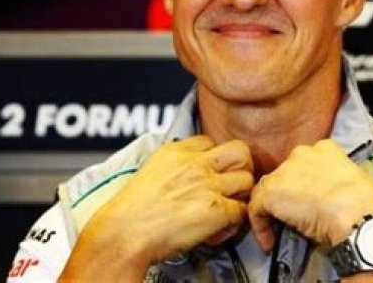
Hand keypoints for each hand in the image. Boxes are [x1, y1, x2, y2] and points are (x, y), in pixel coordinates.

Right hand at [61, 135, 253, 279]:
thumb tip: (185, 174)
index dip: (214, 158)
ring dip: (240, 196)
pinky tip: (219, 228)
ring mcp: (208, 185)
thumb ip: (173, 166)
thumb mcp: (150, 171)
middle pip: (240, 151)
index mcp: (176, 151)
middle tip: (232, 184)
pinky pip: (241, 211)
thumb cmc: (131, 212)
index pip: (210, 140)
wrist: (124, 232)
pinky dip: (234, 223)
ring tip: (227, 208)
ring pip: (247, 180)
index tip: (211, 171)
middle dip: (240, 167)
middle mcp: (195, 164)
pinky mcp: (216, 209)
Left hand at [248, 139, 372, 251]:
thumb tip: (328, 200)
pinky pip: (257, 209)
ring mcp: (285, 170)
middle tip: (296, 217)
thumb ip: (334, 183)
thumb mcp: (352, 183)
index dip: (304, 183)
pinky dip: (261, 227)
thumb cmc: (366, 205)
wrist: (360, 215)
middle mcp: (302, 153)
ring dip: (274, 210)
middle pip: (286, 175)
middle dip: (289, 194)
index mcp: (325, 149)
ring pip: (270, 190)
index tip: (309, 202)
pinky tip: (271, 241)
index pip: (305, 164)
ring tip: (282, 230)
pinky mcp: (271, 190)